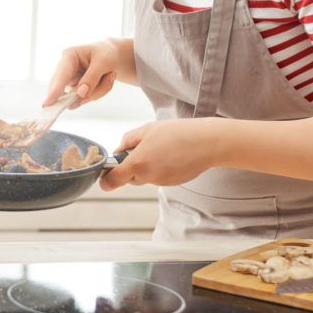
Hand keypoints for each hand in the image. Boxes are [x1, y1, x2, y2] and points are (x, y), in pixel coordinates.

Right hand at [42, 38, 128, 108]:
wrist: (113, 55)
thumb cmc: (106, 53)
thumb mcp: (104, 62)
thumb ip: (91, 78)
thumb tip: (80, 93)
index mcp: (69, 56)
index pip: (61, 75)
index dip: (54, 90)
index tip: (47, 103)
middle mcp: (65, 69)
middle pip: (67, 91)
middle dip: (87, 92)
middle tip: (94, 91)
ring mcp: (70, 81)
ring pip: (79, 98)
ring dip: (98, 90)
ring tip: (110, 74)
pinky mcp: (76, 90)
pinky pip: (86, 98)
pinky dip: (100, 92)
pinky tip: (105, 79)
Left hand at [100, 119, 219, 190]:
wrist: (207, 143)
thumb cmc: (178, 133)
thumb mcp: (147, 129)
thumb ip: (128, 140)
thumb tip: (119, 150)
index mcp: (137, 163)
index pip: (112, 181)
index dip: (105, 179)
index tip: (105, 174)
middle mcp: (148, 177)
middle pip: (130, 177)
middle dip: (131, 166)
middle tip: (143, 148)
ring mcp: (161, 182)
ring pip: (145, 177)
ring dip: (147, 166)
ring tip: (162, 148)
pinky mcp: (172, 183)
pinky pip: (159, 177)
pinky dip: (161, 168)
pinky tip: (172, 155)